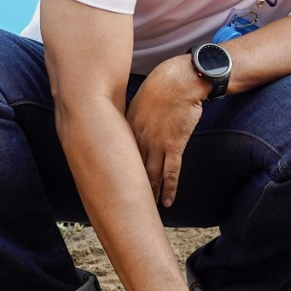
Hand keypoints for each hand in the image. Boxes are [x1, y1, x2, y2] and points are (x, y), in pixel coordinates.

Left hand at [127, 55, 205, 207]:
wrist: (180, 79)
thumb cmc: (161, 85)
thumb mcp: (137, 102)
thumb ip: (132, 121)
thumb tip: (128, 131)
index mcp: (128, 128)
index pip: (117, 157)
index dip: (114, 175)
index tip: (110, 188)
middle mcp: (138, 139)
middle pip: (131, 170)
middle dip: (127, 189)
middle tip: (122, 207)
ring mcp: (156, 143)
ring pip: (150, 175)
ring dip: (148, 194)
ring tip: (145, 211)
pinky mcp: (175, 145)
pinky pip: (171, 172)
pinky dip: (169, 188)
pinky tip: (166, 202)